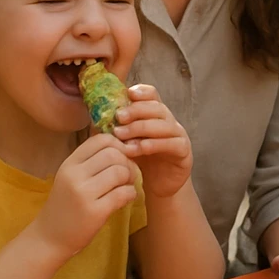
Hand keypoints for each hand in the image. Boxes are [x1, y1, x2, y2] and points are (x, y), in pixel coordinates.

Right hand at [32, 134, 137, 259]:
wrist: (49, 238)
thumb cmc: (65, 205)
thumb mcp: (71, 177)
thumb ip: (91, 161)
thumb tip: (123, 144)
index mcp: (69, 164)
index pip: (100, 139)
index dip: (118, 145)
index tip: (122, 157)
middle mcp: (74, 175)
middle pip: (113, 154)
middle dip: (127, 162)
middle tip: (126, 175)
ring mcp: (84, 194)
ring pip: (120, 171)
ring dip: (130, 179)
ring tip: (125, 187)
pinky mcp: (95, 212)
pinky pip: (123, 193)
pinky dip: (130, 194)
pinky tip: (125, 198)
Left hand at [112, 84, 191, 198]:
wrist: (157, 186)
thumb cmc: (139, 161)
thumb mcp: (124, 142)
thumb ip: (112, 129)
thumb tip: (94, 116)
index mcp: (154, 115)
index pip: (152, 95)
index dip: (141, 92)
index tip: (126, 95)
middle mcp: (168, 121)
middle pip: (157, 107)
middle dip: (136, 110)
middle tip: (118, 117)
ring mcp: (178, 135)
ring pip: (164, 124)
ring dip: (141, 128)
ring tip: (121, 135)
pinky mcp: (184, 151)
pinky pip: (172, 143)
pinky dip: (155, 144)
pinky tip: (140, 148)